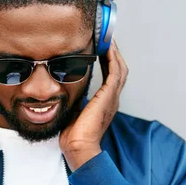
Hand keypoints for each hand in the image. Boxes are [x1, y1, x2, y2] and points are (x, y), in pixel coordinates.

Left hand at [60, 40, 128, 170]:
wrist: (78, 147)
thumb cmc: (74, 135)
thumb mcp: (74, 111)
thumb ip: (76, 99)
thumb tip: (65, 89)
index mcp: (106, 102)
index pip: (111, 76)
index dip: (108, 60)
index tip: (101, 47)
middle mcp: (112, 98)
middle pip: (119, 69)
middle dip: (113, 52)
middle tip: (106, 38)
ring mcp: (112, 97)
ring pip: (120, 68)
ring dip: (114, 52)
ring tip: (108, 38)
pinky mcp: (108, 96)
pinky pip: (115, 72)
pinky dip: (113, 58)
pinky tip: (108, 48)